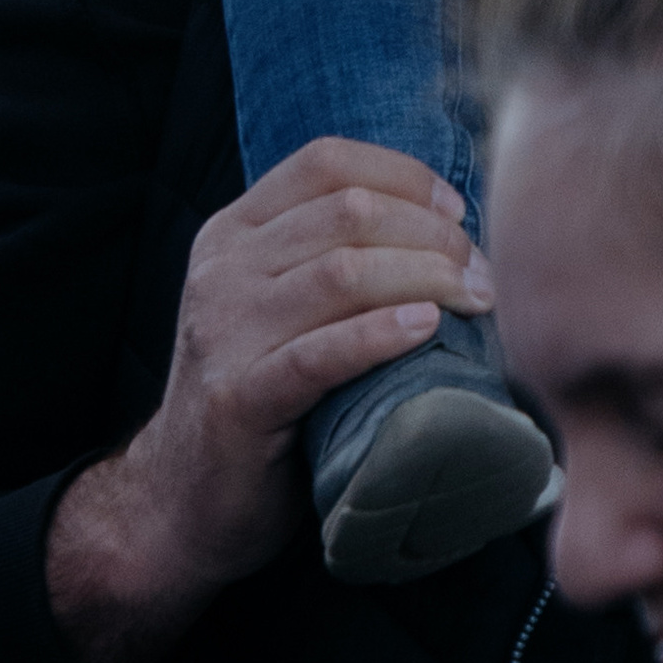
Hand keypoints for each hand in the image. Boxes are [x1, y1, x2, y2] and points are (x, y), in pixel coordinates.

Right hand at [42, 141, 487, 662]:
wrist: (183, 500)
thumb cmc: (262, 396)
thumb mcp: (279, 307)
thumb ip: (329, 259)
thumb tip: (447, 227)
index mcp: (233, 233)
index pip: (324, 162)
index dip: (402, 175)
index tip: (456, 211)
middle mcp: (222, 270)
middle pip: (346, 212)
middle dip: (429, 233)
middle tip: (479, 271)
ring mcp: (224, 332)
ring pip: (342, 272)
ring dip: (425, 276)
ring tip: (474, 299)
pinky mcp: (238, 399)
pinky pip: (320, 353)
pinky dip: (381, 333)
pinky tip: (427, 328)